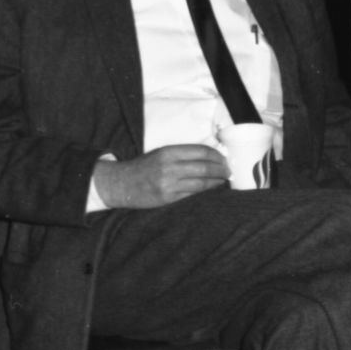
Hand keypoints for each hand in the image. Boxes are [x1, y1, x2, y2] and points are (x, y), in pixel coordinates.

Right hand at [93, 146, 228, 208]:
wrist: (121, 184)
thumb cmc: (144, 167)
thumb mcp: (161, 154)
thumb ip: (183, 154)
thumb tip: (211, 156)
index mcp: (168, 152)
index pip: (201, 151)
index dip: (217, 155)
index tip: (225, 158)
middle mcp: (169, 167)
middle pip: (205, 167)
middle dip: (222, 169)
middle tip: (229, 171)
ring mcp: (169, 184)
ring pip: (202, 183)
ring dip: (217, 181)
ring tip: (223, 180)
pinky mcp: (168, 198)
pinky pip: (192, 195)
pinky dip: (205, 191)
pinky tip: (211, 189)